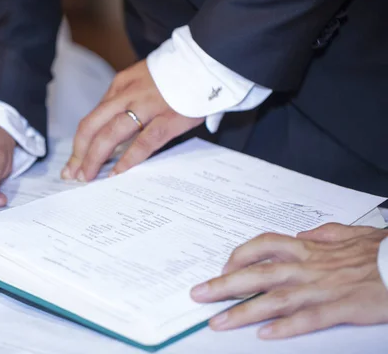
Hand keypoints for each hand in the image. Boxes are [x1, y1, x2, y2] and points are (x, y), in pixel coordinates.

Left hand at [61, 60, 203, 181]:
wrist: (206, 59)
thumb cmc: (174, 74)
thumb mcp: (141, 81)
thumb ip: (127, 103)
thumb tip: (112, 133)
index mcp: (120, 85)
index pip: (92, 117)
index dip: (79, 142)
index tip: (74, 161)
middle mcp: (127, 94)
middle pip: (92, 126)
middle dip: (79, 153)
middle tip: (72, 174)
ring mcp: (147, 106)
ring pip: (110, 134)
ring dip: (95, 158)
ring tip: (87, 176)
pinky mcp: (168, 117)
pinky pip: (143, 142)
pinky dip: (128, 159)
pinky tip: (117, 173)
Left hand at [190, 223, 387, 338]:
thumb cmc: (379, 252)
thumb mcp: (348, 234)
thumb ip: (322, 234)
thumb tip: (302, 235)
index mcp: (309, 249)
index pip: (263, 246)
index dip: (239, 257)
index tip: (223, 267)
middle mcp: (309, 267)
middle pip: (258, 274)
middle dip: (224, 286)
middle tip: (198, 295)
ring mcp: (323, 289)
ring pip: (275, 299)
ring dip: (243, 311)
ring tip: (219, 321)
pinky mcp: (341, 308)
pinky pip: (308, 319)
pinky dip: (286, 327)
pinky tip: (265, 335)